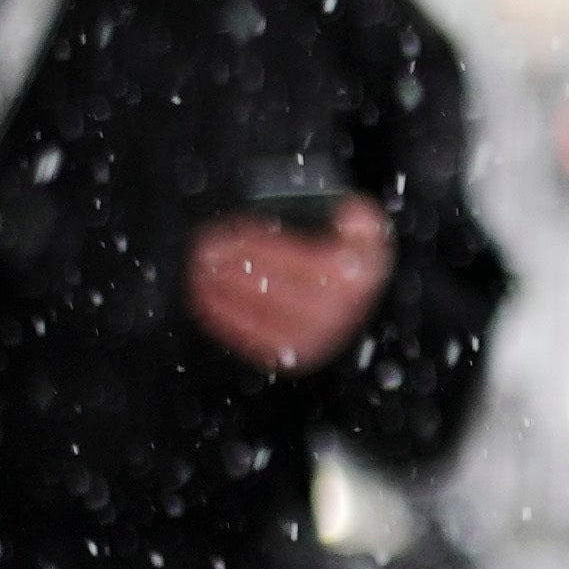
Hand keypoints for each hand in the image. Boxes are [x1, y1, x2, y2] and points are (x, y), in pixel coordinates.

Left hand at [188, 202, 395, 373]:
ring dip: (225, 293)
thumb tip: (351, 212)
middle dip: (235, 267)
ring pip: (262, 312)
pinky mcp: (297, 355)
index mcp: (353, 280)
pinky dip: (227, 321)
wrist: (362, 313)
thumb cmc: (353, 271)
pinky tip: (209, 302)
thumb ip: (361, 222)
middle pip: (275, 286)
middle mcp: (336, 312)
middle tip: (206, 253)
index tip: (230, 232)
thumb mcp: (366, 240)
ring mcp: (316, 337)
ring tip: (202, 274)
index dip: (259, 244)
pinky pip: (256, 339)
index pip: (296, 259)